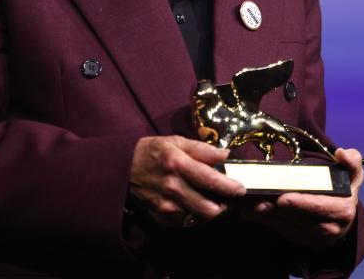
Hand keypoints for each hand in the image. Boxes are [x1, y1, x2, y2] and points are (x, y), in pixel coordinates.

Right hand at [129, 135, 246, 226]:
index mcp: (178, 165)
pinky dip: (195, 216)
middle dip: (223, 206)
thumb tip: (225, 155)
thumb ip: (202, 149)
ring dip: (210, 212)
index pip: (211, 180)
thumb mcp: (176, 141)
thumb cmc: (153, 151)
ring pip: (199, 218)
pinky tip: (195, 205)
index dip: (229, 187)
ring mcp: (166, 206)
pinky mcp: (161, 218)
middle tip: (228, 199)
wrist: (122, 168)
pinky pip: (186, 222)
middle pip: (209, 208)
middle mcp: (172, 188)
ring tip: (213, 201)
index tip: (241, 189)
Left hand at [240, 147, 363, 245]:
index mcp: (343, 210)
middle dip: (276, 211)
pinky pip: (283, 232)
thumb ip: (351, 161)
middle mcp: (331, 229)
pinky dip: (266, 222)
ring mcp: (316, 238)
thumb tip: (342, 153)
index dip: (301, 204)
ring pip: (288, 228)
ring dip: (267, 218)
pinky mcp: (303, 241)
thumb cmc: (345, 186)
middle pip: (299, 220)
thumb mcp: (353, 172)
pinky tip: (251, 212)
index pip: (319, 207)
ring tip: (249, 206)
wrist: (344, 213)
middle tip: (256, 201)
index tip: (282, 198)